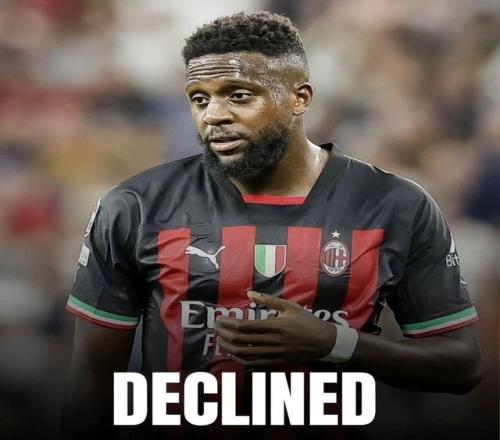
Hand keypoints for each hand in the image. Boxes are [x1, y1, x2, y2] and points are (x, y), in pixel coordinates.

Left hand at [214, 291, 336, 365]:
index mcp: (275, 326)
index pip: (245, 327)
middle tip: (216, 328)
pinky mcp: (275, 362)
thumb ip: (268, 300)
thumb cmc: (306, 321)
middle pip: (241, 341)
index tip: (220, 319)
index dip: (229, 324)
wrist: (323, 342)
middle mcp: (272, 341)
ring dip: (229, 348)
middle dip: (225, 335)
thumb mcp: (289, 306)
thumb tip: (249, 293)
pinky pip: (254, 364)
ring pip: (245, 354)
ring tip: (220, 341)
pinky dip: (240, 360)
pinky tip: (233, 354)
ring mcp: (273, 354)